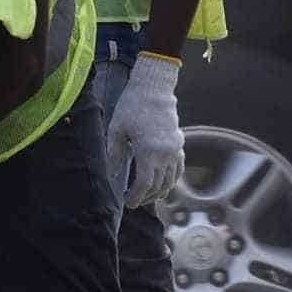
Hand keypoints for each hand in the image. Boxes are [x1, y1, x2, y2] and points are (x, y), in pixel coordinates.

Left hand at [106, 54, 185, 211]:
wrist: (154, 89)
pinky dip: (171, 179)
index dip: (136, 196)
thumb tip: (112, 174)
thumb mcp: (116, 130)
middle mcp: (165, 153)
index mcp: (148, 151)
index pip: (144, 184)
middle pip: (158, 185)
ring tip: (146, 196)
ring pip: (170, 179)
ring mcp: (175, 149)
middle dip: (146, 197)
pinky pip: (178, 168)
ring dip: (159, 191)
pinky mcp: (179, 143)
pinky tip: (162, 184)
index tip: (128, 203)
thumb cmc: (132, 107)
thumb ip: (114, 154)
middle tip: (134, 202)